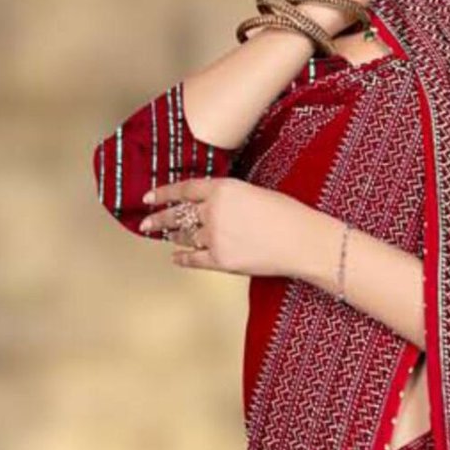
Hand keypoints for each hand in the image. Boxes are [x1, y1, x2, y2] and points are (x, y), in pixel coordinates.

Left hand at [140, 175, 320, 278]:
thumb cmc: (288, 215)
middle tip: (145, 222)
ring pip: (186, 237)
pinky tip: (177, 257)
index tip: (148, 197)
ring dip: (173, 237)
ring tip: (164, 237)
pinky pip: (195, 259)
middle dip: (159, 218)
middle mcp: (213, 211)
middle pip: (178, 215)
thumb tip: (210, 208)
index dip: (163, 193)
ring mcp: (215, 237)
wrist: (304, 241)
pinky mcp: (222, 260)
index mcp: (222, 188)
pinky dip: (183, 258)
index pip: (184, 190)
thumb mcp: (254, 193)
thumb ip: (228, 198)